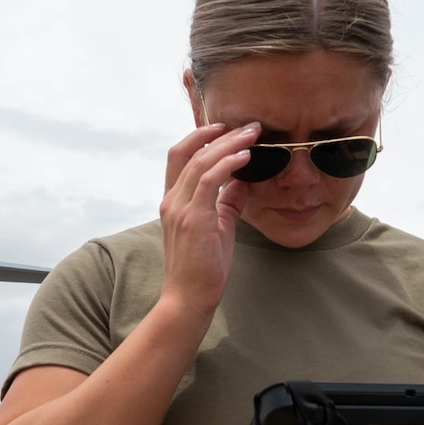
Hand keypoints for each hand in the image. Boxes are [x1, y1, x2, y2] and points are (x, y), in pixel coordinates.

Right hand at [157, 122, 257, 317]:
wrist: (189, 298)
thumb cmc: (203, 269)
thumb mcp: (219, 227)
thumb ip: (228, 202)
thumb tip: (243, 180)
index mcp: (173, 200)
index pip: (179, 157)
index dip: (199, 137)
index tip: (224, 128)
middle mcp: (172, 199)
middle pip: (189, 151)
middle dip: (218, 133)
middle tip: (247, 125)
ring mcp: (179, 208)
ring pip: (200, 161)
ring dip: (228, 144)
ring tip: (251, 134)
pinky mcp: (193, 218)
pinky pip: (208, 180)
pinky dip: (227, 163)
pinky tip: (245, 156)